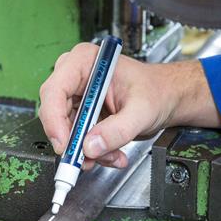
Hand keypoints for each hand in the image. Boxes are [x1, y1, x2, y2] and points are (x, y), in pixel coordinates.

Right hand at [39, 43, 220, 169]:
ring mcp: (78, 96)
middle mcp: (77, 77)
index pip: (55, 89)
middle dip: (73, 140)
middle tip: (86, 159)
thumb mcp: (141, 110)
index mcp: (86, 61)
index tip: (64, 144)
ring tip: (112, 155)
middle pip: (55, 112)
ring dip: (87, 150)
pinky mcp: (83, 113)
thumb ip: (118, 129)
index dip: (54, 119)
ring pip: (66, 130)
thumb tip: (91, 146)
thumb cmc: (156, 90)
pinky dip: (94, 151)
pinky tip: (113, 154)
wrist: (166, 98)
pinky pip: (78, 138)